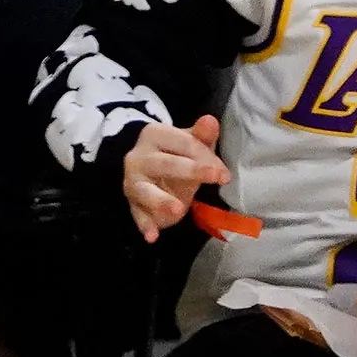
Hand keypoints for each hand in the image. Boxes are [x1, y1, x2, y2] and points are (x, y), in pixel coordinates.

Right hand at [122, 116, 229, 243]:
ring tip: (177, 210)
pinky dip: (145, 225)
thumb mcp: (190, 143)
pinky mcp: (133, 203)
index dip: (204, 155)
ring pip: (145, 191)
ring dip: (160, 201)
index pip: (182, 142)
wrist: (146, 166)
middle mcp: (139, 157)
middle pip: (164, 164)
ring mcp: (134, 181)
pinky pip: (137, 214)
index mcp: (155, 135)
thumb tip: (210, 121)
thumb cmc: (176, 154)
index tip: (223, 172)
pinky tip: (153, 236)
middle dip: (190, 171)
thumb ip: (202, 136)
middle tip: (215, 178)